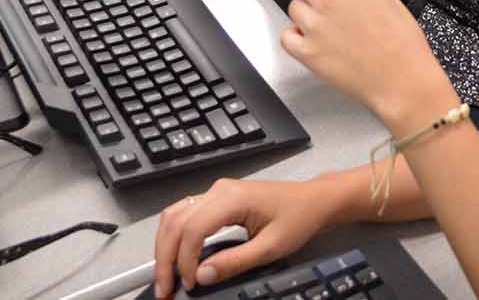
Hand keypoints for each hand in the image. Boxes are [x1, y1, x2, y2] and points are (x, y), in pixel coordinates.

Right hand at [153, 179, 340, 295]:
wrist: (313, 201)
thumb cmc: (298, 218)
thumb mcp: (271, 247)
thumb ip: (235, 262)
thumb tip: (203, 275)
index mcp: (232, 198)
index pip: (192, 229)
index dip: (184, 261)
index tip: (189, 284)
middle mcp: (219, 190)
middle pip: (175, 221)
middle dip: (165, 257)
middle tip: (165, 288)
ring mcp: (216, 191)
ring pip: (174, 215)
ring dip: (165, 246)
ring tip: (166, 276)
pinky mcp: (217, 198)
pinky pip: (184, 213)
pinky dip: (174, 236)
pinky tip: (175, 256)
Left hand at [256, 0, 455, 130]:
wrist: (404, 81)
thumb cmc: (402, 42)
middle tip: (332, 5)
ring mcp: (316, 24)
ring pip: (294, 8)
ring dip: (308, 16)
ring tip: (336, 33)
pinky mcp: (308, 52)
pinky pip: (288, 36)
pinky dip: (300, 40)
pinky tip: (324, 47)